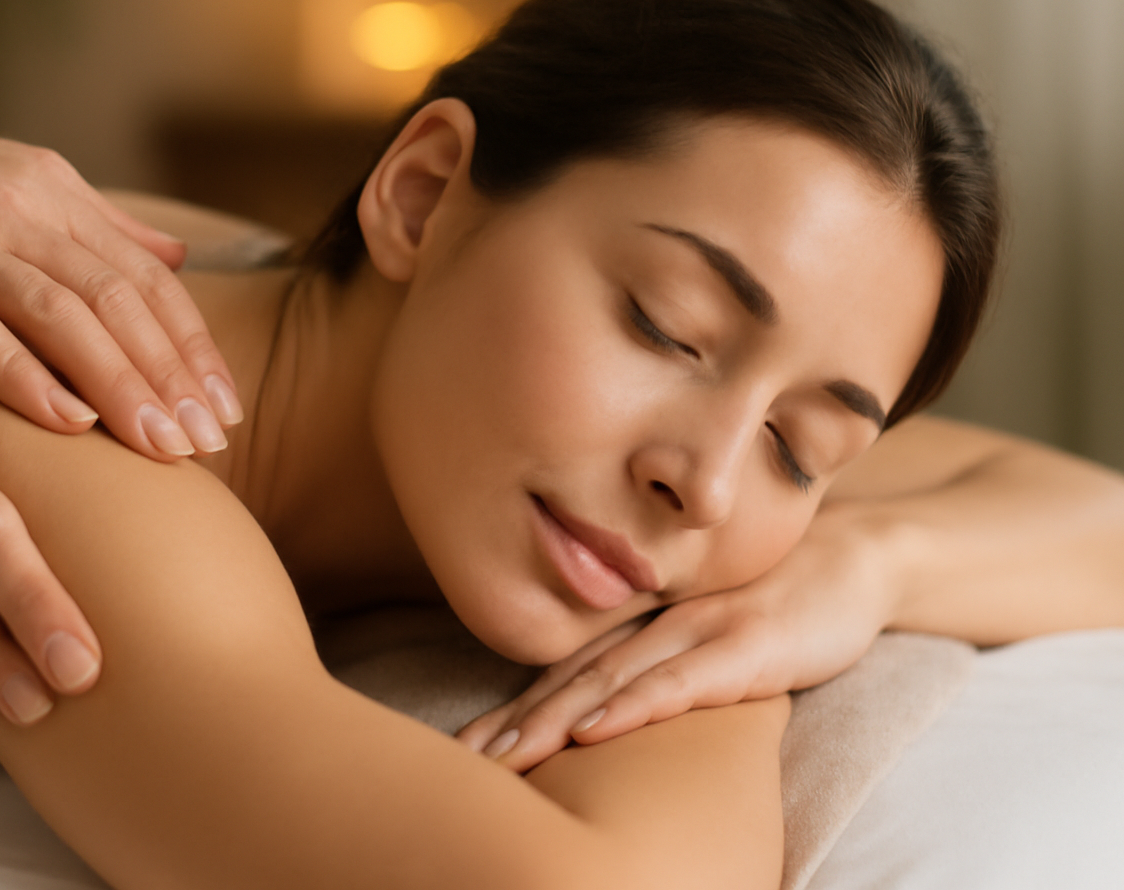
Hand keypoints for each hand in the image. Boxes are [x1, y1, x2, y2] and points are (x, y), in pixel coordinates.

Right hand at [0, 73, 242, 460]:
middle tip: (211, 443)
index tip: (227, 409)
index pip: (148, 279)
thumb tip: (179, 255)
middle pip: (119, 301)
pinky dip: (23, 372)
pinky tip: (66, 421)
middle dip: (172, 376)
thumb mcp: (17, 183)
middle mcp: (22, 213)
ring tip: (160, 446)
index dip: (193, 346)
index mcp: (55, 197)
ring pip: (62, 315)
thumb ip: (99, 226)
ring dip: (119, 384)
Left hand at [456, 503, 899, 771]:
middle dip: (514, 726)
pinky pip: (679, 682)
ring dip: (552, 722)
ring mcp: (698, 632)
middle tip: (465, 763)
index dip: (512, 712)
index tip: (464, 751)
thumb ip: (661, 667)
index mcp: (643, 628)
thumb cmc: (778, 604)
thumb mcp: (709, 638)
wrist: (856, 558)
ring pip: (610, 682)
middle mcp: (657, 626)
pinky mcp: (745, 647)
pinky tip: (595, 729)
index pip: (565, 675)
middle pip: (572, 681)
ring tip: (506, 757)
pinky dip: (632, 706)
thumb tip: (608, 716)